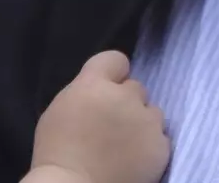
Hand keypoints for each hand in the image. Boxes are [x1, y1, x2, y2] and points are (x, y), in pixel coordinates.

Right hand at [28, 51, 170, 182]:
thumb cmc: (58, 152)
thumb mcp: (61, 108)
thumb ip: (84, 91)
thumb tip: (99, 90)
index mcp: (94, 84)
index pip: (116, 59)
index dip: (113, 74)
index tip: (108, 89)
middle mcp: (124, 96)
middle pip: (135, 88)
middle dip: (126, 102)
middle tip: (112, 125)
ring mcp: (146, 121)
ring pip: (152, 112)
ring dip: (141, 122)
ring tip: (125, 144)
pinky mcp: (161, 146)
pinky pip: (161, 137)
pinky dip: (150, 146)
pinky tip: (135, 159)